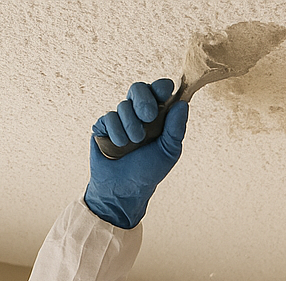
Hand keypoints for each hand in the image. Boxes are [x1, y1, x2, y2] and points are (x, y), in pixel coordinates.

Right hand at [84, 79, 188, 228]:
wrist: (125, 188)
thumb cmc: (149, 171)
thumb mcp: (168, 151)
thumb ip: (176, 128)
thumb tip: (183, 104)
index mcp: (156, 118)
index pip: (158, 92)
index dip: (161, 86)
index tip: (167, 87)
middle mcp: (137, 115)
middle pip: (138, 88)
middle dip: (144, 100)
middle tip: (149, 116)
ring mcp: (119, 119)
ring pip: (123, 105)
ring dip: (131, 125)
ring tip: (134, 143)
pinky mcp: (103, 126)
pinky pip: (108, 117)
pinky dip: (116, 132)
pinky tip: (119, 145)